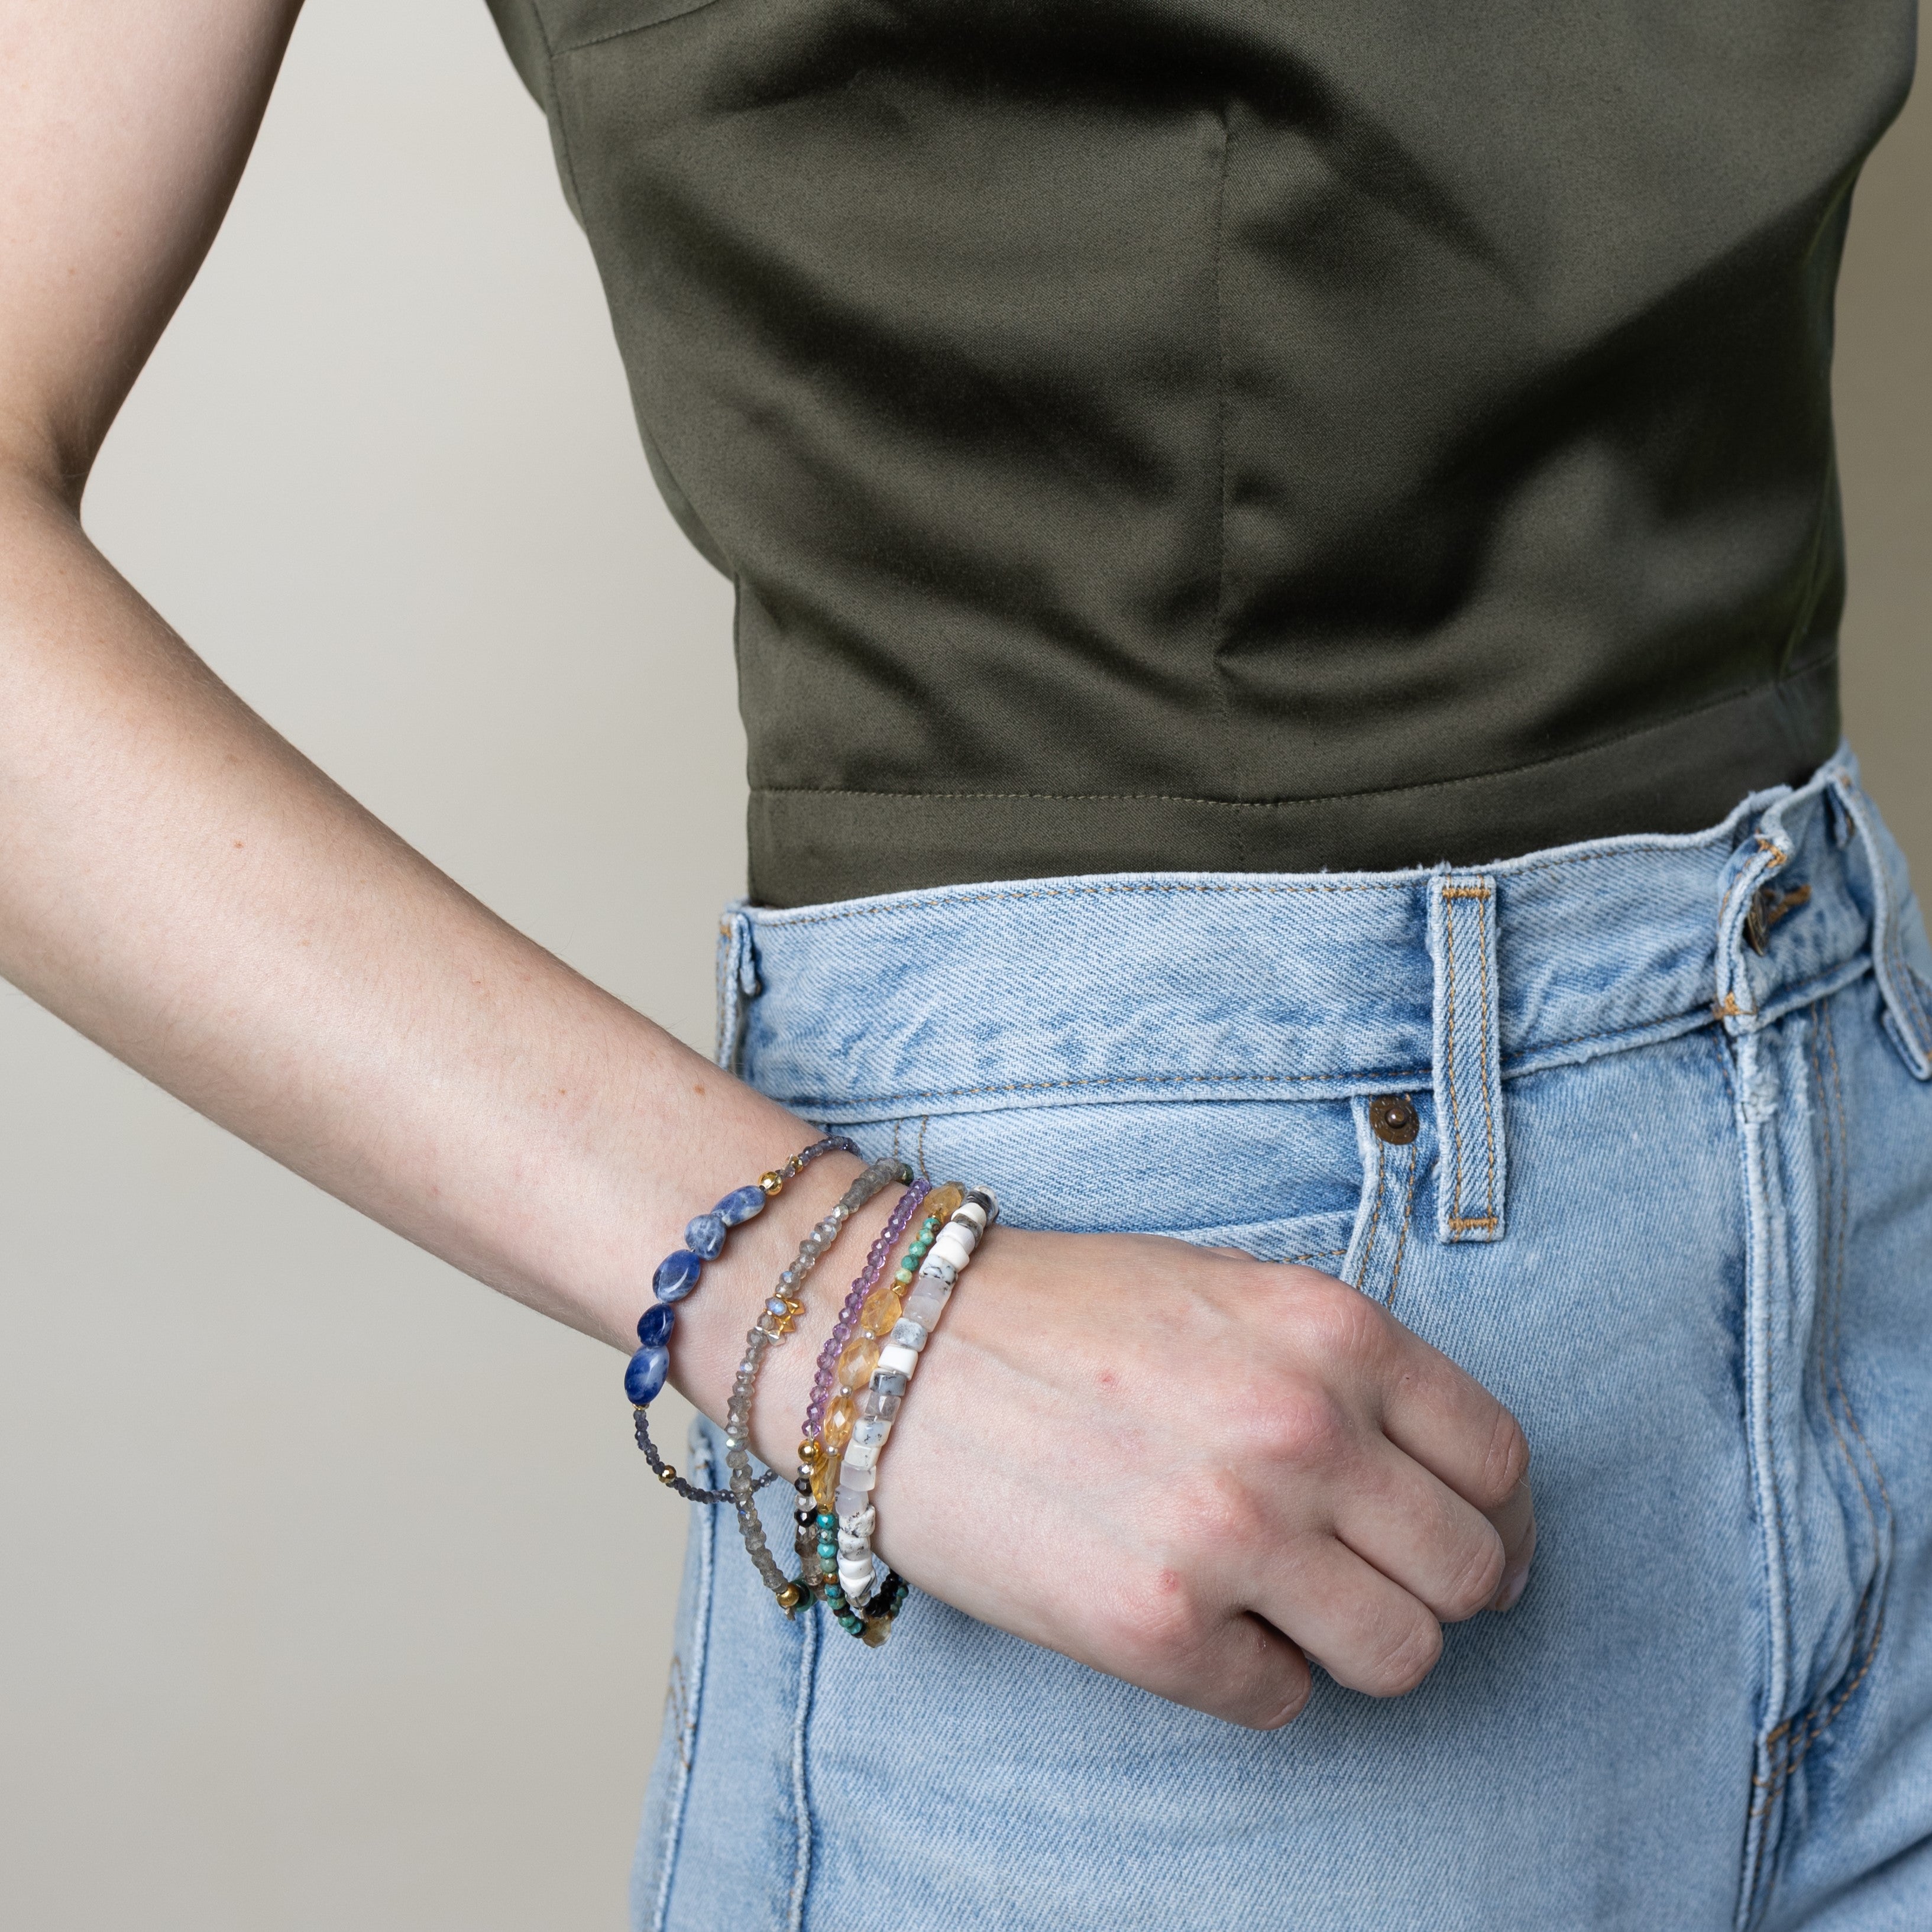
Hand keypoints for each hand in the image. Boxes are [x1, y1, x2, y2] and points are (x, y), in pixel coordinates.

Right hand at [755, 1224, 1534, 1728]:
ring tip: (1282, 1608)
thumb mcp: (1229, 1290)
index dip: (1497, 1518)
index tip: (1475, 1545)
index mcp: (1332, 1332)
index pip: (1497, 1462)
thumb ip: (1342, 1369)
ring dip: (1353, 1644)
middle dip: (1433, 1589)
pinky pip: (1281, 1700)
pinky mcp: (1157, 1627)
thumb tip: (1444, 1482)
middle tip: (1371, 1584)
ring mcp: (1233, 1532)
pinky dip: (1250, 1673)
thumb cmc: (1058, 1311)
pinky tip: (1190, 1616)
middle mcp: (1303, 1430)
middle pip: (1470, 1571)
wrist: (886, 1342)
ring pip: (1401, 1656)